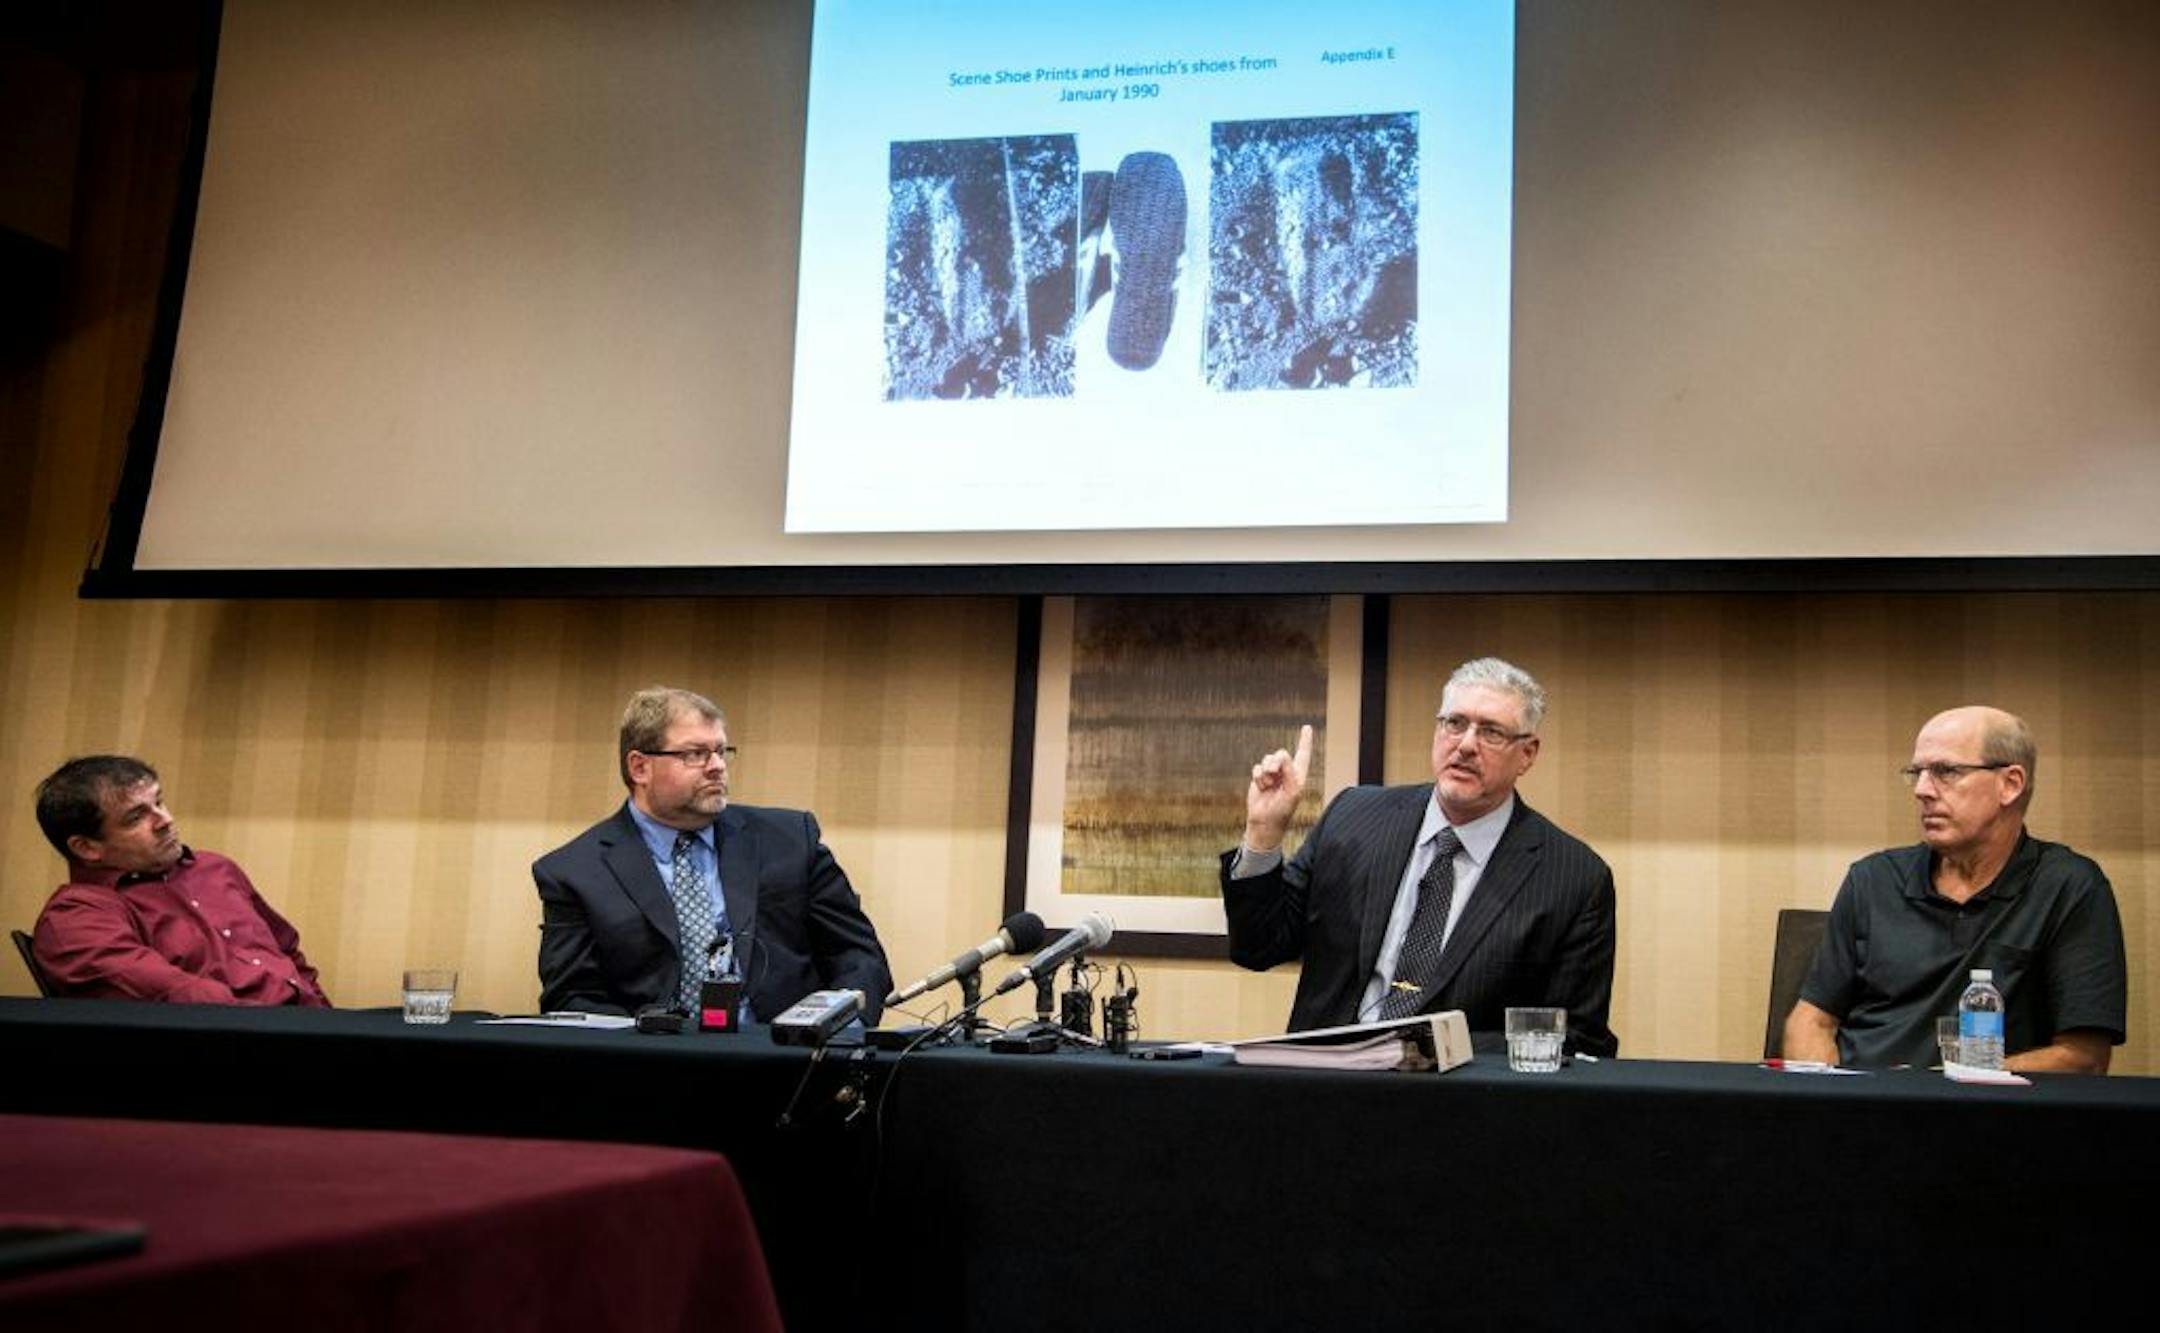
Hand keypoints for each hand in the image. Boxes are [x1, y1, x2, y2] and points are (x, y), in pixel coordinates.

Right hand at [1244, 724, 1312, 852]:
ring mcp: (1272, 775)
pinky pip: (1257, 768)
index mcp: (1298, 775)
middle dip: (1275, 761)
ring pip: (1267, 759)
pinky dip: (1258, 777)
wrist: (1265, 821)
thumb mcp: (1292, 791)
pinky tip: (1261, 787)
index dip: (1305, 741)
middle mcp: (1286, 772)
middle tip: (1274, 772)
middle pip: (1280, 754)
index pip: (1303, 754)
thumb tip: (1282, 755)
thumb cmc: (1283, 810)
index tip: (1307, 727)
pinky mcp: (1260, 778)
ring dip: (1266, 771)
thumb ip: (1289, 771)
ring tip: (1268, 785)